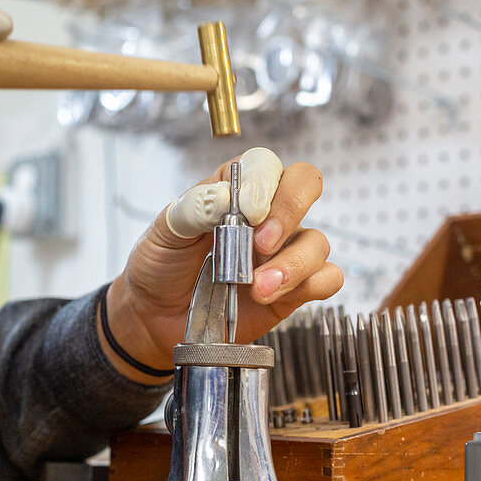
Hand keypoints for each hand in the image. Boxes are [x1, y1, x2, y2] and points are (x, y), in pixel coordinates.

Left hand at [102, 147, 342, 381]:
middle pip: (306, 185)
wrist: (153, 315)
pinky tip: (273, 295)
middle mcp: (266, 216)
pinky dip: (310, 285)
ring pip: (318, 242)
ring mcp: (282, 252)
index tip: (244, 211)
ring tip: (257, 288)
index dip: (263, 183)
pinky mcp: (292, 289)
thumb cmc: (160, 264)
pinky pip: (327, 278)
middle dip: (289, 211)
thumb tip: (228, 196)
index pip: (266, 165)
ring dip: (292, 265)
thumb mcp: (166, 229)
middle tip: (260, 243)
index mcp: (235, 190)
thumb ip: (197, 207)